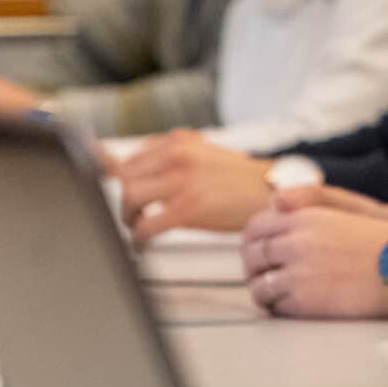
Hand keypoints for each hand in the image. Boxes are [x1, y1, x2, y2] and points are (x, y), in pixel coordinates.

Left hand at [113, 131, 274, 240]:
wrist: (271, 192)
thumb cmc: (237, 180)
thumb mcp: (201, 157)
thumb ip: (166, 159)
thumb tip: (116, 163)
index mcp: (180, 141)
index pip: (131, 159)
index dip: (121, 182)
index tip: (123, 196)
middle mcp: (178, 154)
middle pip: (124, 178)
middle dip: (124, 202)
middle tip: (134, 217)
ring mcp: (183, 179)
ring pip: (129, 199)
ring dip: (128, 220)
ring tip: (140, 229)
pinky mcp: (188, 206)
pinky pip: (145, 226)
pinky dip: (138, 239)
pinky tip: (143, 245)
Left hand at [239, 188, 387, 318]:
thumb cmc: (383, 237)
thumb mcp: (347, 207)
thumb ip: (308, 200)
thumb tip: (273, 200)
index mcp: (305, 217)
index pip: (257, 226)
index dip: (253, 239)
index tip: (259, 249)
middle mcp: (296, 242)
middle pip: (252, 256)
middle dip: (254, 266)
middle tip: (263, 274)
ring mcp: (297, 273)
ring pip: (258, 285)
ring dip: (264, 290)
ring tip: (277, 294)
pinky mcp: (303, 301)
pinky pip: (274, 306)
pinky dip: (277, 307)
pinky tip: (291, 304)